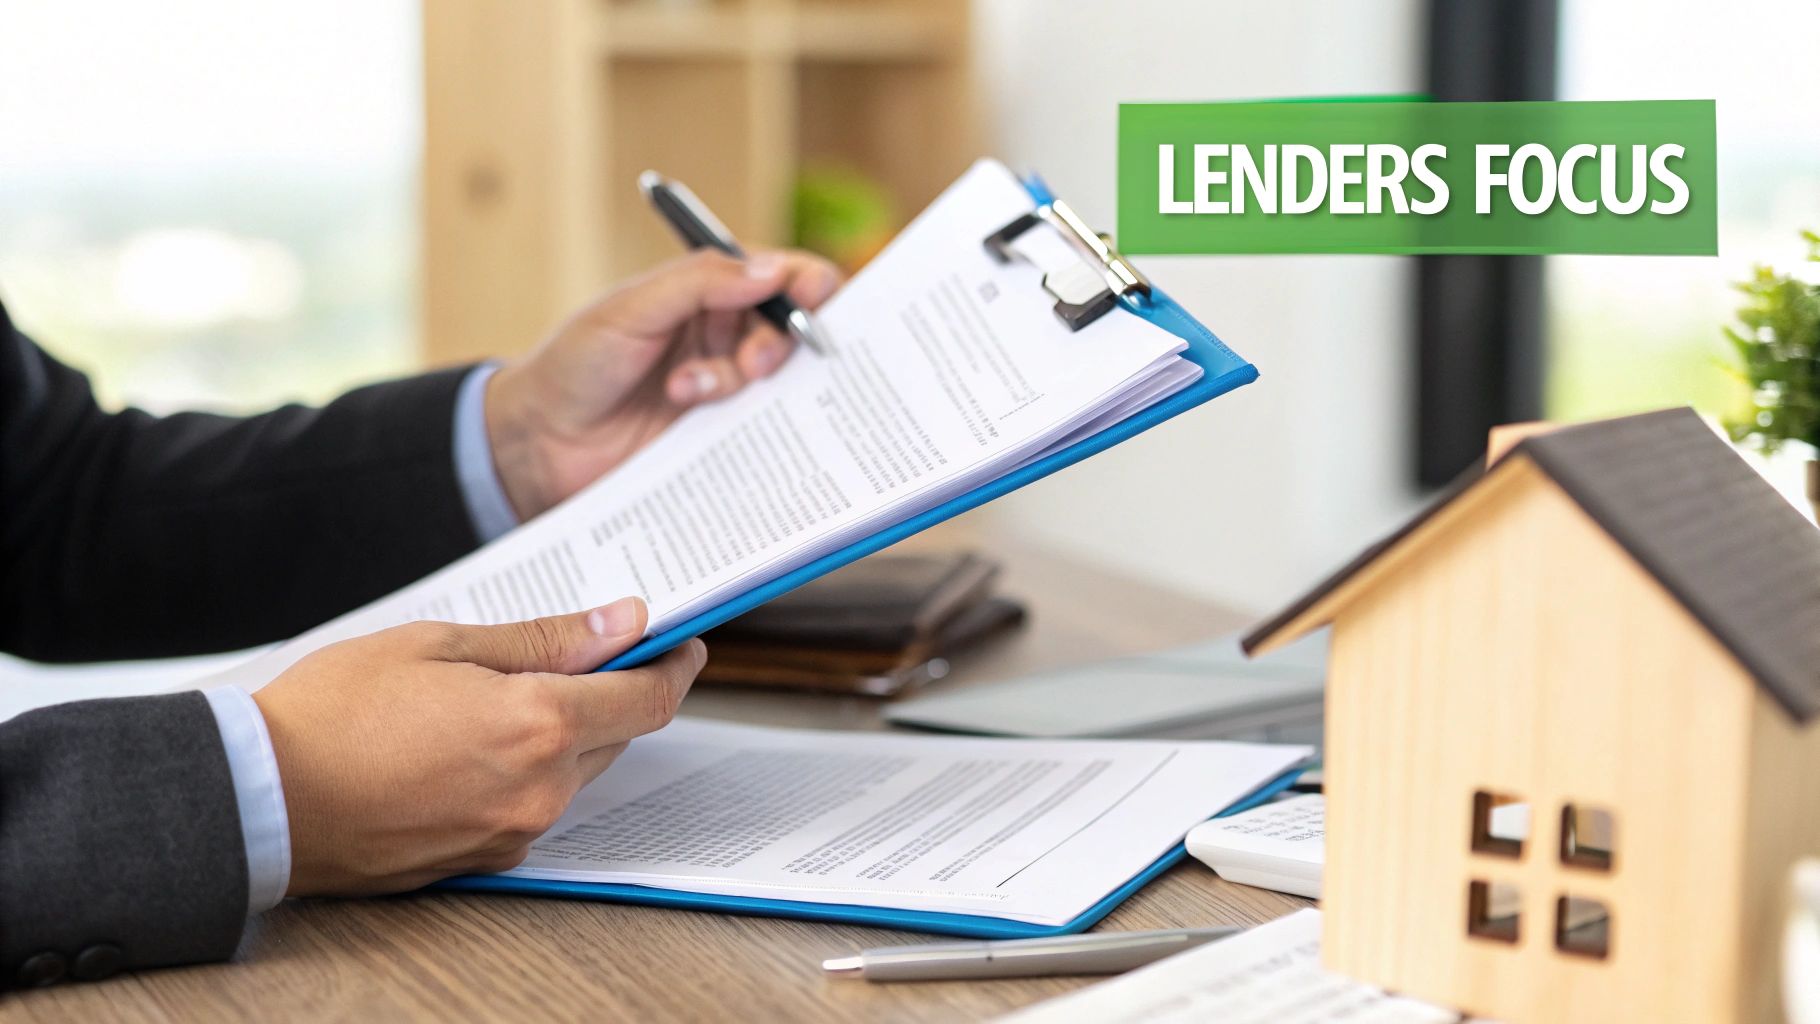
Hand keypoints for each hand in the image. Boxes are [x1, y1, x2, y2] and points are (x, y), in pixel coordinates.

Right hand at [252, 596, 704, 895]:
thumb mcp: (441, 645)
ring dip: (564, 731)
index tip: (683, 641)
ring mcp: (513, 831)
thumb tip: (624, 621)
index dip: (675, 665)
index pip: (649, 698)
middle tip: (584, 652)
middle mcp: (539, 789)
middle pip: (616, 734)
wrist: (256, 800)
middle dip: (612, 691)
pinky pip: (533, 804)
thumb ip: (546, 639)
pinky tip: (472, 743)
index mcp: (537, 725)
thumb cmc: (333, 711)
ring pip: (575, 770)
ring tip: (501, 695)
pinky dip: (526, 768)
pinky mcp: (484, 859)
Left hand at [484, 249, 841, 519]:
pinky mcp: (721, 431)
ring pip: (778, 377)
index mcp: (707, 289)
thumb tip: (772, 270)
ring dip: (739, 378)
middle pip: (792, 327)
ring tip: (685, 391)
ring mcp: (726, 383)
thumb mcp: (631, 311)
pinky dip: (737, 416)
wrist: (542, 442)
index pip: (779, 273)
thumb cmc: (577, 363)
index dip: (806, 281)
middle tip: (756, 363)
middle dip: (782, 340)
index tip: (809, 296)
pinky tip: (687, 410)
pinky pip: (758, 423)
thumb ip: (701, 283)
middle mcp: (725, 332)